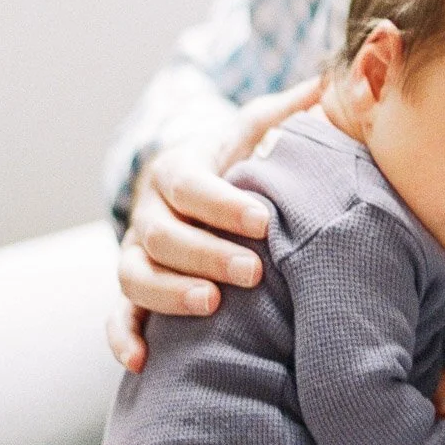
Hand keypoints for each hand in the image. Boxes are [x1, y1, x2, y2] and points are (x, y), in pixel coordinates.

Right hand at [110, 78, 321, 370]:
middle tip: (251, 271)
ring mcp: (135, 252)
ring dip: (169, 292)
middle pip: (164, 234)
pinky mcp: (131, 291)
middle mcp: (149, 211)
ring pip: (134, 275)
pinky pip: (116, 316)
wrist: (186, 191)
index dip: (222, 204)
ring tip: (210, 305)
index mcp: (177, 169)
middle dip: (206, 253)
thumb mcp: (253, 132)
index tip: (263, 220)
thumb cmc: (233, 164)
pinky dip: (122, 338)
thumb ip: (286, 112)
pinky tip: (144, 361)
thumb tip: (328, 83)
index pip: (191, 185)